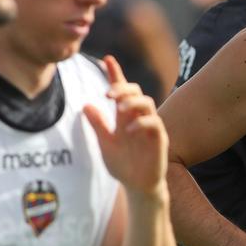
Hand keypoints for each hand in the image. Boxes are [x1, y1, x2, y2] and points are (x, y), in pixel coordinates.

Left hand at [84, 56, 168, 202]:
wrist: (137, 187)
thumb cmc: (123, 165)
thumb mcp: (105, 143)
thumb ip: (98, 125)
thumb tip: (85, 105)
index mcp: (125, 117)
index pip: (121, 91)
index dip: (115, 74)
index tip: (107, 59)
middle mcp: (138, 118)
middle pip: (136, 92)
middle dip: (123, 88)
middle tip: (109, 93)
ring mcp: (150, 128)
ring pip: (147, 103)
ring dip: (133, 102)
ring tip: (119, 108)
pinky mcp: (159, 140)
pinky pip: (154, 124)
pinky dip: (142, 123)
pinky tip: (129, 129)